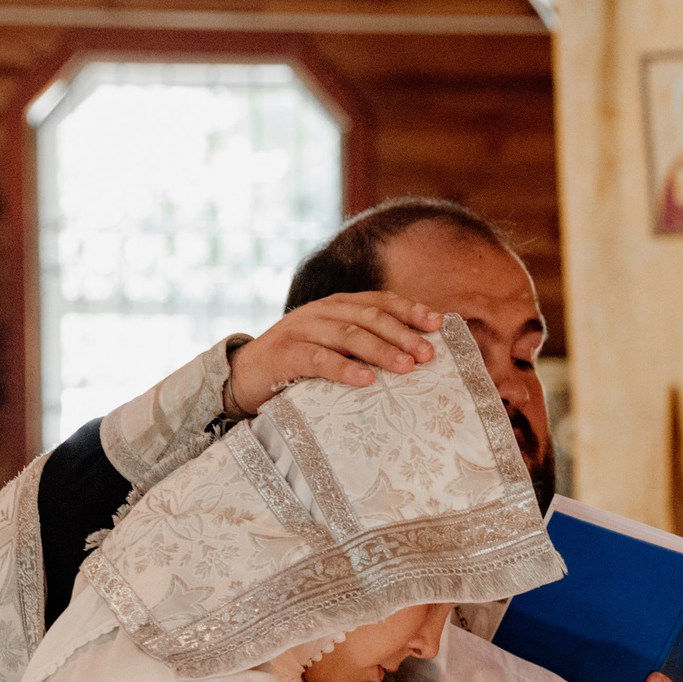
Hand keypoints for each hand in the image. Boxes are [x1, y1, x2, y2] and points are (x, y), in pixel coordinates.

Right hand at [226, 291, 444, 414]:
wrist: (244, 377)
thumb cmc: (300, 367)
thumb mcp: (335, 349)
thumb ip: (364, 346)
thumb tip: (415, 359)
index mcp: (337, 306)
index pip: (380, 301)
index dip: (410, 310)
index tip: (439, 323)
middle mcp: (321, 312)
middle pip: (369, 316)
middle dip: (403, 333)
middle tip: (428, 353)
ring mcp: (301, 330)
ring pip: (348, 334)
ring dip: (381, 349)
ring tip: (407, 366)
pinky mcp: (284, 354)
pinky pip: (319, 359)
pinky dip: (344, 368)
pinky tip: (366, 380)